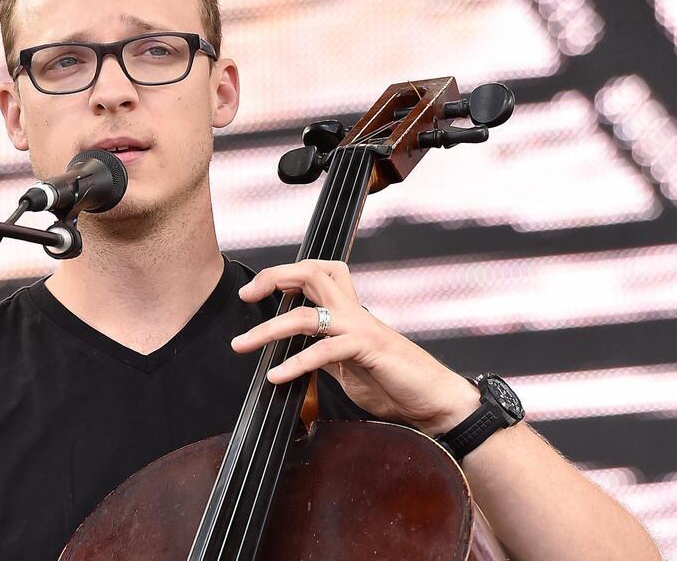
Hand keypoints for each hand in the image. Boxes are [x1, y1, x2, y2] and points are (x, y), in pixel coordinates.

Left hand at [230, 259, 479, 435]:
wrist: (434, 403)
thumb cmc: (394, 384)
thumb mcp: (348, 366)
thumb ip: (324, 353)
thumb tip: (295, 354)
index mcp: (349, 312)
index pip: (318, 273)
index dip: (285, 274)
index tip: (254, 291)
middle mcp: (353, 313)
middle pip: (312, 273)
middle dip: (274, 277)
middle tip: (245, 295)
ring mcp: (360, 329)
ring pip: (306, 314)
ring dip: (268, 330)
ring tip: (241, 345)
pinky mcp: (368, 350)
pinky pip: (324, 351)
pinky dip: (296, 363)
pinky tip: (276, 376)